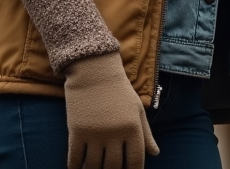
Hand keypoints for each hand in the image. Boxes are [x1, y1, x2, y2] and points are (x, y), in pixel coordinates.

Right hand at [64, 52, 158, 168]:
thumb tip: (155, 154)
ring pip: (93, 166)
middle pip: (113, 167)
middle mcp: (115, 133)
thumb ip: (146, 134)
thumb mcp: (137, 109)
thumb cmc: (119, 90)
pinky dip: (75, 168)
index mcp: (133, 128)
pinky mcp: (77, 131)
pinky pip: (74, 159)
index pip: (135, 162)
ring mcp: (95, 133)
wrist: (94, 71)